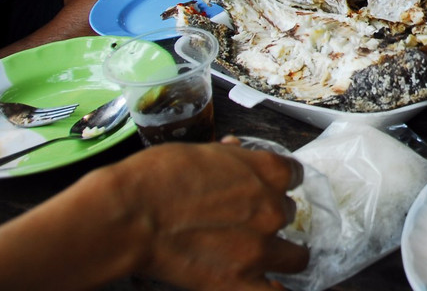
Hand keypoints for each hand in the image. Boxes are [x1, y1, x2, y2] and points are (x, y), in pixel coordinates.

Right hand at [115, 140, 308, 289]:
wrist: (130, 215)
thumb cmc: (157, 178)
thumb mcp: (203, 152)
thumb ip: (230, 157)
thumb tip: (235, 149)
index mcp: (268, 171)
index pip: (294, 176)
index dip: (279, 183)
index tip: (266, 189)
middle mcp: (272, 208)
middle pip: (288, 214)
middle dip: (270, 217)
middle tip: (246, 223)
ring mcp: (260, 248)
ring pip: (296, 257)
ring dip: (283, 256)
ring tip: (263, 257)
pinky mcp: (239, 282)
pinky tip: (266, 285)